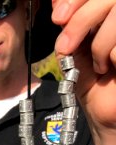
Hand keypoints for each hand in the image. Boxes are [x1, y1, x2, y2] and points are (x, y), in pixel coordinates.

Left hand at [52, 0, 115, 133]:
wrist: (102, 111)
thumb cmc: (90, 78)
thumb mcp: (73, 47)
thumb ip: (69, 22)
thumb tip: (56, 0)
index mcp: (111, 14)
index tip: (58, 17)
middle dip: (80, 20)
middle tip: (66, 45)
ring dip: (97, 44)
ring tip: (96, 63)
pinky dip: (108, 57)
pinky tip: (109, 69)